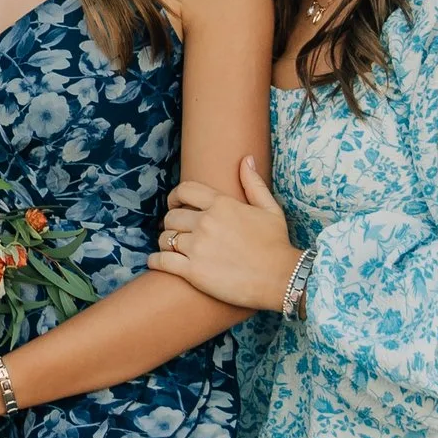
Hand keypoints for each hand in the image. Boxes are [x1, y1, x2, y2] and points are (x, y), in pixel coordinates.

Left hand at [149, 157, 299, 311]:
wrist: (282, 278)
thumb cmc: (277, 244)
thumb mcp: (270, 209)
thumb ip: (254, 183)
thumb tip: (246, 159)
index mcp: (222, 204)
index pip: (185, 190)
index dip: (175, 197)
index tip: (174, 204)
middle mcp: (206, 222)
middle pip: (172, 216)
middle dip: (172, 223)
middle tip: (177, 232)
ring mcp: (198, 247)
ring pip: (165, 238)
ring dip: (165, 243)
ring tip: (171, 249)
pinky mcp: (193, 271)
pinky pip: (162, 261)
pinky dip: (155, 261)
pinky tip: (157, 262)